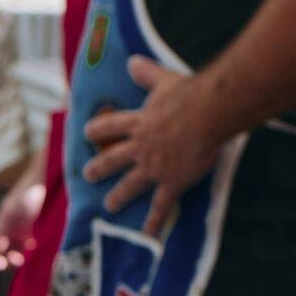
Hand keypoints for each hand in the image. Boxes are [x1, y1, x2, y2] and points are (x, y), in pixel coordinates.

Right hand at [0, 173, 46, 269]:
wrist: (44, 176)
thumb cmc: (28, 192)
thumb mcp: (13, 211)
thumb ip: (3, 229)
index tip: (2, 266)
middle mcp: (5, 228)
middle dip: (7, 260)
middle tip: (19, 262)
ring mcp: (16, 227)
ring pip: (12, 249)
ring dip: (16, 256)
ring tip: (25, 258)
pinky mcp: (28, 225)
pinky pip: (24, 242)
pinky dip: (26, 247)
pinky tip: (33, 244)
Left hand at [83, 54, 226, 233]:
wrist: (208, 115)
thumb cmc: (190, 95)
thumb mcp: (164, 81)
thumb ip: (147, 73)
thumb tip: (131, 61)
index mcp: (139, 124)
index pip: (111, 126)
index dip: (98, 129)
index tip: (87, 131)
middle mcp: (140, 148)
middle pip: (112, 160)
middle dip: (98, 168)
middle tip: (87, 175)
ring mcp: (153, 167)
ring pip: (130, 185)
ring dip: (119, 196)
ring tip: (110, 207)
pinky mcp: (170, 182)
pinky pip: (160, 205)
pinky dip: (154, 221)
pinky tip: (147, 234)